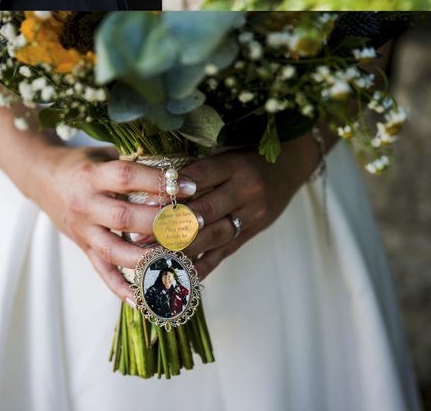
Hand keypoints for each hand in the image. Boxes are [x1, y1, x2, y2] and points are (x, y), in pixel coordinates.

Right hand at [25, 146, 195, 305]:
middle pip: (124, 217)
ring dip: (148, 257)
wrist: (41, 178)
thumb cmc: (83, 164)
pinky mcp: (83, 248)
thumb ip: (136, 161)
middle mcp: (85, 205)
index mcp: (92, 176)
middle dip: (161, 222)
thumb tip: (177, 166)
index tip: (190, 187)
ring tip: (179, 257)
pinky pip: (102, 272)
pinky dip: (121, 288)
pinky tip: (142, 300)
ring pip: (114, 250)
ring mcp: (83, 230)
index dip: (158, 182)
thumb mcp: (105, 154)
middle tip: (193, 223)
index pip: (127, 177)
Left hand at [146, 146, 320, 279]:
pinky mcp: (250, 235)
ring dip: (179, 250)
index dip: (173, 190)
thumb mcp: (228, 154)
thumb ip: (198, 170)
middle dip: (169, 226)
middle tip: (139, 237)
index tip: (145, 201)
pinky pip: (222, 254)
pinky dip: (199, 268)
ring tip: (151, 258)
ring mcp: (251, 217)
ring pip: (211, 237)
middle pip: (204, 212)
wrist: (291, 168)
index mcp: (237, 166)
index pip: (199, 177)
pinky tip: (177, 276)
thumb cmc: (249, 158)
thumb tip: (156, 190)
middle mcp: (247, 192)